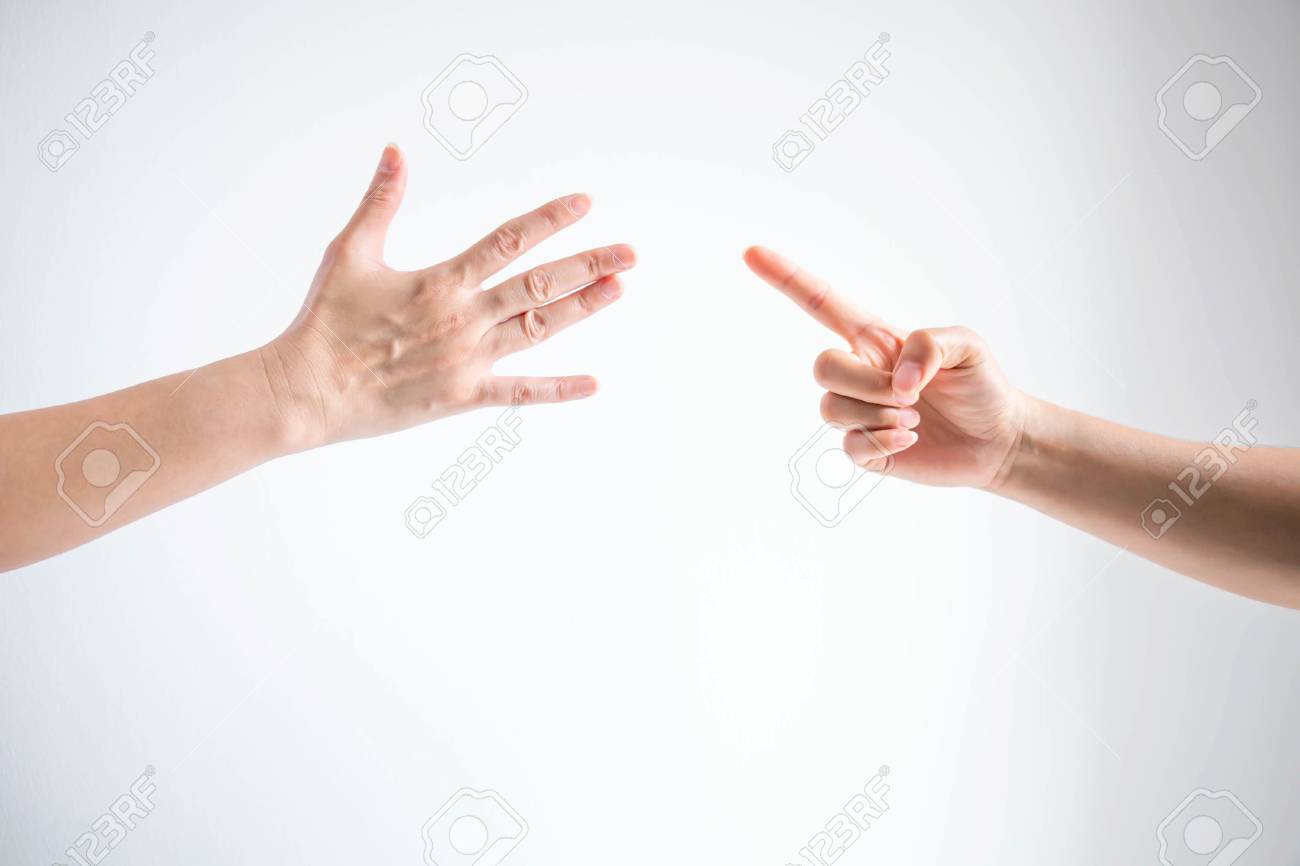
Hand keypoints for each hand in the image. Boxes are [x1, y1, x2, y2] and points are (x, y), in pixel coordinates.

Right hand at [259, 144, 635, 448]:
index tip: (585, 204)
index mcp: (442, 280)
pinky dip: (558, 390)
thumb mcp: (350, 252)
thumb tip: (395, 150)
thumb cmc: (325, 320)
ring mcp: (469, 359)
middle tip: (630, 254)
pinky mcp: (464, 396)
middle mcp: (464, 317)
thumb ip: (380, 201)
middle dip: (589, 265)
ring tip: (619, 290)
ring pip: (539, 330)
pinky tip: (593, 384)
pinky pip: (520, 393)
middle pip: (540, 285)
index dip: (550, 219)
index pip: (509, 240)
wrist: (307, 388)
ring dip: (582, 309)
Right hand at [744, 246, 1024, 488]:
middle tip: (906, 396)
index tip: (751, 252)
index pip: (821, 303)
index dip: (786, 278)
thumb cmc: (982, 386)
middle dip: (863, 383)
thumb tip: (896, 379)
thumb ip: (932, 344)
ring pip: (830, 408)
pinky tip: (908, 439)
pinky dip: (880, 442)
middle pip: (822, 367)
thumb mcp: (968, 347)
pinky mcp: (865, 449)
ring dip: (876, 414)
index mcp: (875, 338)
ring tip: (913, 419)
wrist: (997, 440)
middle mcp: (860, 372)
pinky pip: (848, 446)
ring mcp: (858, 411)